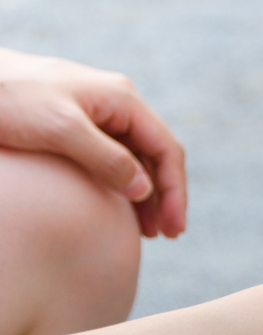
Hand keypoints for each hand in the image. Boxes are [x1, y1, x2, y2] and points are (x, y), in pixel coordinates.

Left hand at [0, 47, 185, 237]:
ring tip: (148, 230)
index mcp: (124, 100)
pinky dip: (123, 184)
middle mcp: (119, 105)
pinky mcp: (80, 125)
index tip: (174, 227)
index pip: (166, 148)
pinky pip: (114, 157)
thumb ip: (105, 158)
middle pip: (156, 155)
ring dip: (147, 193)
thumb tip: (145, 189)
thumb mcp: (60, 130)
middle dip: (166, 195)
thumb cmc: (12, 99)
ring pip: (136, 158)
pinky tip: (120, 207)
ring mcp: (100, 114)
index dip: (175, 190)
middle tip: (166, 235)